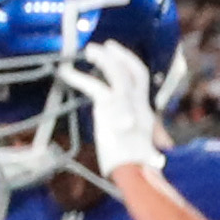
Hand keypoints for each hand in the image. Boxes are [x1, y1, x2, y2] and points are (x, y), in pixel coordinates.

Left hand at [73, 39, 171, 185]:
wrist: (138, 173)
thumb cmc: (138, 168)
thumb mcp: (142, 149)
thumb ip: (144, 143)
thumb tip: (155, 151)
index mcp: (145, 113)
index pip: (141, 81)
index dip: (130, 65)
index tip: (119, 55)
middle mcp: (140, 105)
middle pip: (135, 71)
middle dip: (120, 55)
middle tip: (104, 46)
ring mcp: (127, 105)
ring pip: (117, 72)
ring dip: (103, 58)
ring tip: (88, 50)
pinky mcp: (111, 109)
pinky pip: (94, 86)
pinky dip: (77, 77)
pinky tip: (64, 72)